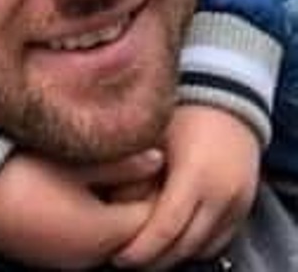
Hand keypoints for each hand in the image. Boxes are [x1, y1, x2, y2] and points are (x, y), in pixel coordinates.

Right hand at [0, 150, 162, 269]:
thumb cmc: (19, 169)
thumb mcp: (76, 161)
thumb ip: (122, 163)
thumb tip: (158, 158)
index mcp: (101, 235)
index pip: (152, 216)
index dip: (155, 185)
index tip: (150, 154)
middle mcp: (87, 257)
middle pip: (129, 228)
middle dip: (133, 195)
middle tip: (127, 157)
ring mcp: (62, 258)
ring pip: (104, 232)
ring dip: (109, 204)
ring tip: (100, 165)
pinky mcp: (43, 252)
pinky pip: (80, 236)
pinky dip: (87, 213)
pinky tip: (73, 183)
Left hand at [112, 105, 259, 269]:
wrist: (228, 96)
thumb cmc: (183, 110)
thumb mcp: (153, 133)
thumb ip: (133, 166)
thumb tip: (107, 199)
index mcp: (194, 175)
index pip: (165, 227)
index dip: (140, 249)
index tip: (118, 257)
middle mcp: (220, 194)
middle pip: (183, 246)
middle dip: (154, 259)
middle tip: (126, 260)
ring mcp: (236, 203)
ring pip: (201, 248)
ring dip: (174, 255)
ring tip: (146, 252)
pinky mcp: (243, 206)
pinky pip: (218, 241)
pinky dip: (195, 246)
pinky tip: (172, 241)